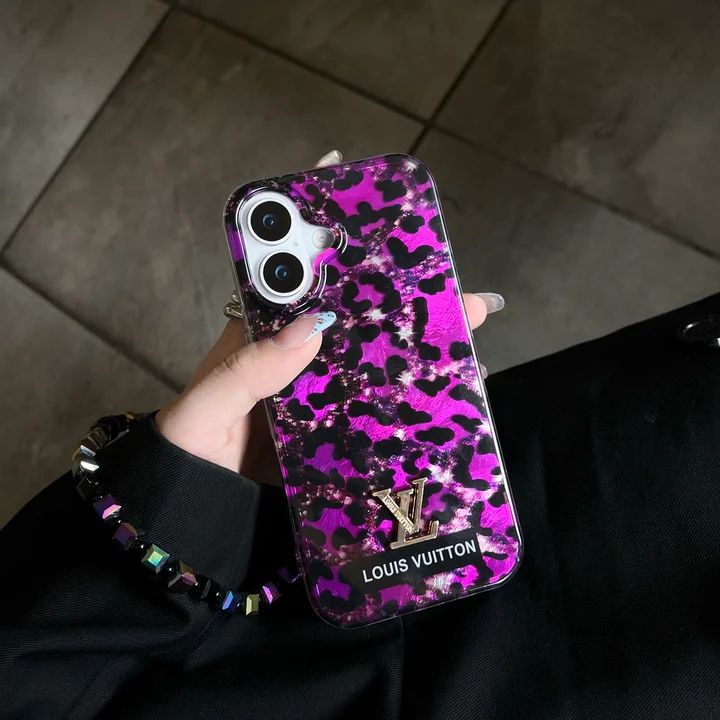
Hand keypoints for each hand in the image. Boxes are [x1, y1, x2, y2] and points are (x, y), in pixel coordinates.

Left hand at [155, 151, 504, 483]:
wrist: (194, 511)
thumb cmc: (187, 451)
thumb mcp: (206, 406)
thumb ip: (247, 368)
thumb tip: (310, 325)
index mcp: (261, 337)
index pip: (296, 279)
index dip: (325, 240)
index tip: (363, 205)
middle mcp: (297, 359)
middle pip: (351, 316)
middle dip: (396, 290)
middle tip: (445, 274)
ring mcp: (320, 394)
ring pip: (372, 358)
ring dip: (414, 340)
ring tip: (462, 323)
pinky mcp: (336, 431)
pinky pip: (377, 406)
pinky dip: (410, 395)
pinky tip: (445, 389)